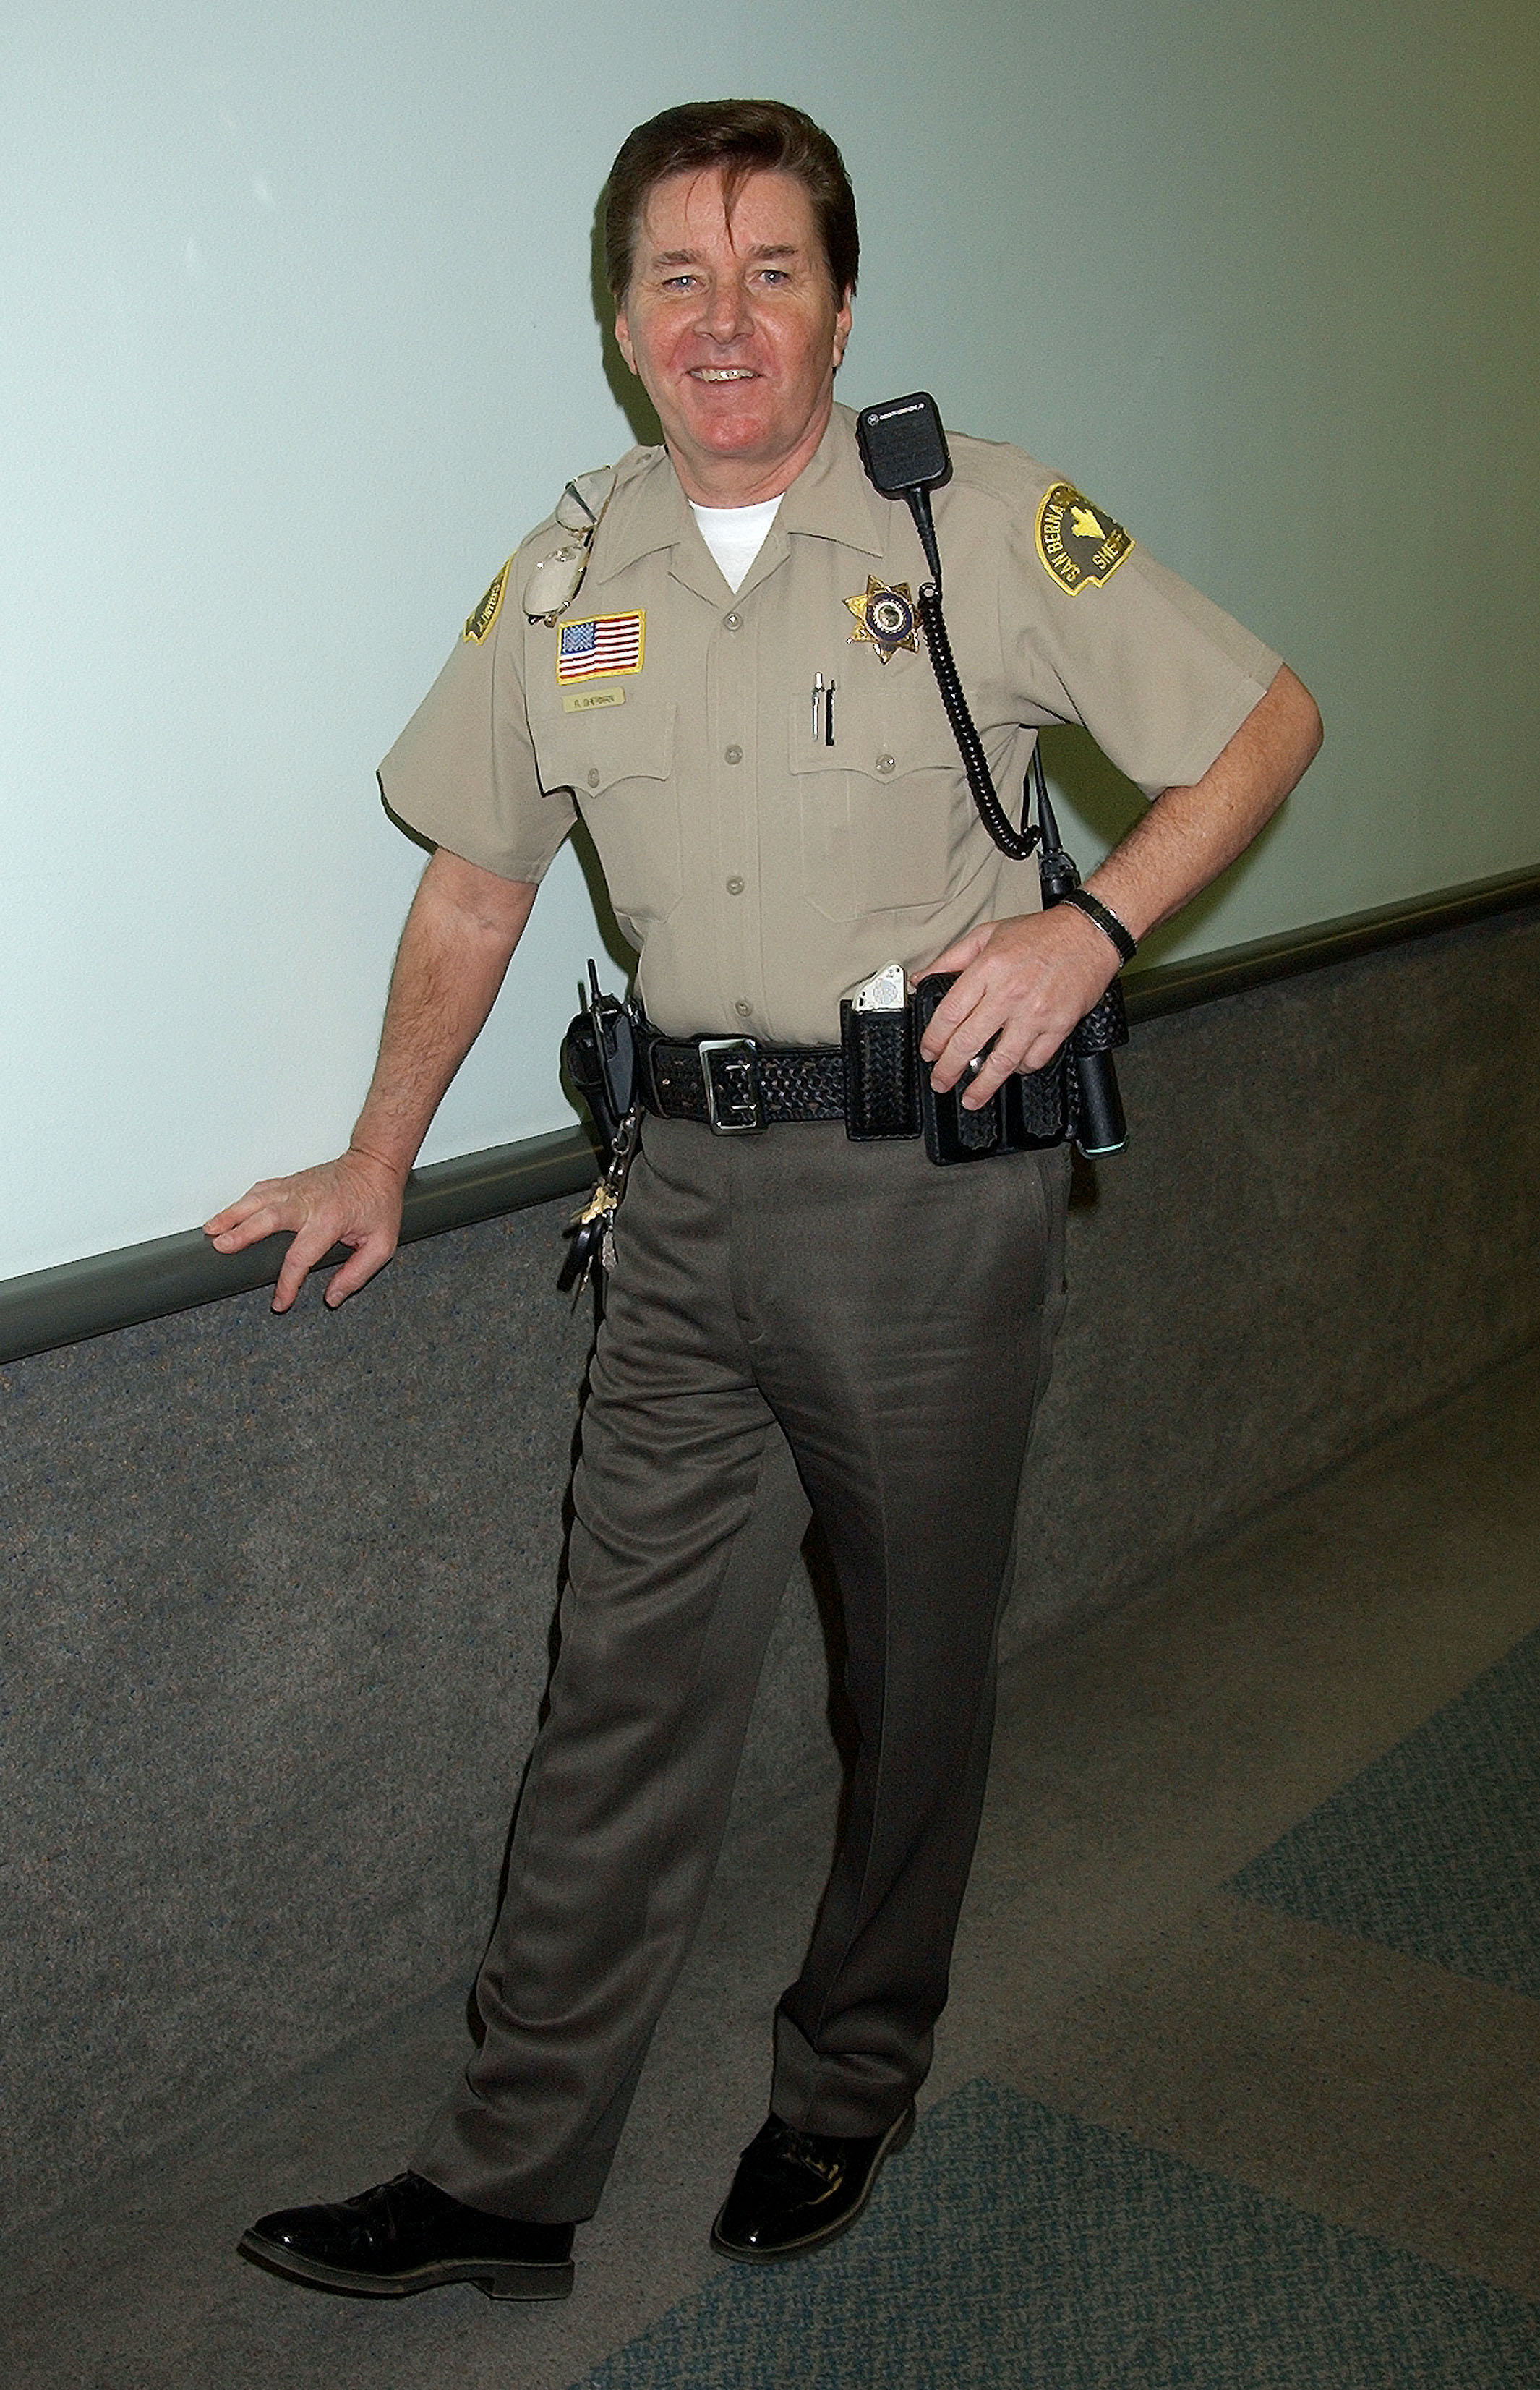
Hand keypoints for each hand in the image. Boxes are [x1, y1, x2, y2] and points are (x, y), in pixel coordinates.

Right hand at [203, 1145, 406, 1311]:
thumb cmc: (379, 1203)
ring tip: (210, 1230)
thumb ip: (357, 1274)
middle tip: (221, 1247)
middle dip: (242, 1233)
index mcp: (331, 1219)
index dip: (288, 1282)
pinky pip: (261, 1190)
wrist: (375, 1164)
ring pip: (257, 1200)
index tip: (280, 1302)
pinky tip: (227, 1214)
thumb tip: (332, 1298)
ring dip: (232, 1214)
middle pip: (268, 1218)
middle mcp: (308, 1201)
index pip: (301, 1255)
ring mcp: (296, 1188)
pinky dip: (242, 1202)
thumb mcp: (381, 1244)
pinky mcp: (290, 1182)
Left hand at [918, 907, 1116, 1108]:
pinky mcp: (1059, 1026)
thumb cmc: (1041, 933)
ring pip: (1002, 1060)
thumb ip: (951, 958)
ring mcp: (1035, 1013)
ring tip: (972, 1097)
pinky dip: (1020, 1069)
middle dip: (949, 1069)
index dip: (934, 1039)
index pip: (950, 1014)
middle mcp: (1009, 993)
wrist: (1089, 934)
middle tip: (941, 1081)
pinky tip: (1011, 1070)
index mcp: (988, 969)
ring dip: (983, 1084)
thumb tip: (921, 977)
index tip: (929, 1052)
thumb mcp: (987, 934)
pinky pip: (1035, 1059)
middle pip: (969, 1042)